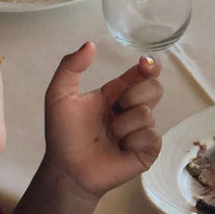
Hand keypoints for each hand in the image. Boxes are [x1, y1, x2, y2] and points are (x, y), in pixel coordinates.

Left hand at [38, 43, 164, 198]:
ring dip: (123, 124)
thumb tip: (90, 44)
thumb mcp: (59, 96)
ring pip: (148, 114)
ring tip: (109, 135)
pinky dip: (132, 141)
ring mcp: (141, 131)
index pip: (143, 73)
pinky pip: (151, 136)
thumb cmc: (62, 135)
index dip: (150, 65)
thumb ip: (70, 67)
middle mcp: (132, 109)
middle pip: (155, 87)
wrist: (66, 169)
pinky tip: (120, 148)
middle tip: (115, 107)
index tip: (145, 63)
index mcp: (116, 93)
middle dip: (135, 94)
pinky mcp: (147, 151)